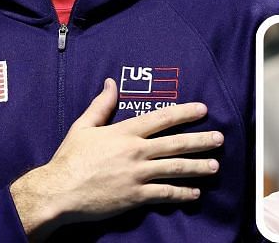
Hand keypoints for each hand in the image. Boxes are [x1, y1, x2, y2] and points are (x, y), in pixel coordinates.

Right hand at [10, 79, 222, 238]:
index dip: (185, 112)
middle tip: (220, 139)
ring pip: (175, 168)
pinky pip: (164, 194)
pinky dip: (181, 193)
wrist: (58, 191)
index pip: (162, 118)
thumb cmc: (69, 158)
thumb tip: (110, 83)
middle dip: (201, 140)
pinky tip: (194, 193)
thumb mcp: (83, 126)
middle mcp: (136, 151)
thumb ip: (101, 105)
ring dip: (198, 167)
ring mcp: (137, 174)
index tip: (203, 109)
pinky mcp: (135, 196)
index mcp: (125, 132)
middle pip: (176, 143)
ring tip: (215, 166)